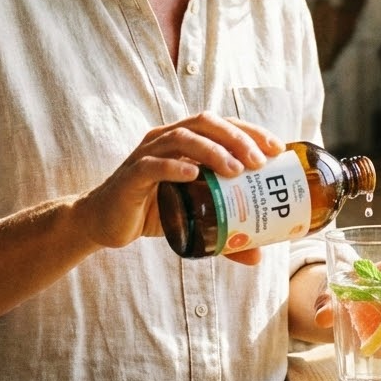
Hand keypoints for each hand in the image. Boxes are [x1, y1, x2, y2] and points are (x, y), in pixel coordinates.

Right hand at [75, 112, 283, 253]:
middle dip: (237, 138)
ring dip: (212, 151)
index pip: (222, 125)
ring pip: (182, 138)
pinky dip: (174, 167)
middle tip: (260, 162)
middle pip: (205, 124)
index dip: (250, 131)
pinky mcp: (131, 176)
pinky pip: (152, 165)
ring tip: (236, 170)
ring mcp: (147, 154)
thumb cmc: (150, 212)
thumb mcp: (192, 220)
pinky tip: (193, 174)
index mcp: (185, 141)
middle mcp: (166, 139)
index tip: (277, 149)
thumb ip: (222, 234)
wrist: (103, 224)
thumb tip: (257, 257)